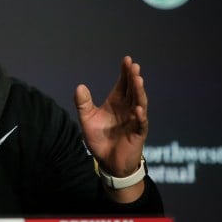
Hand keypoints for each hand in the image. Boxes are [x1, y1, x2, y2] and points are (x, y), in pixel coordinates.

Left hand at [74, 55, 147, 178]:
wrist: (107, 162)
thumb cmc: (99, 139)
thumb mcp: (87, 119)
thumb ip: (83, 104)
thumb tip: (79, 86)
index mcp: (116, 103)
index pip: (122, 84)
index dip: (125, 73)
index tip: (126, 60)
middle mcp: (127, 108)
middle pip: (132, 90)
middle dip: (133, 78)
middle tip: (134, 65)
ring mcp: (135, 120)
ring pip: (139, 103)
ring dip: (139, 92)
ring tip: (138, 79)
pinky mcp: (138, 133)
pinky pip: (141, 123)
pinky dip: (140, 116)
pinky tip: (137, 108)